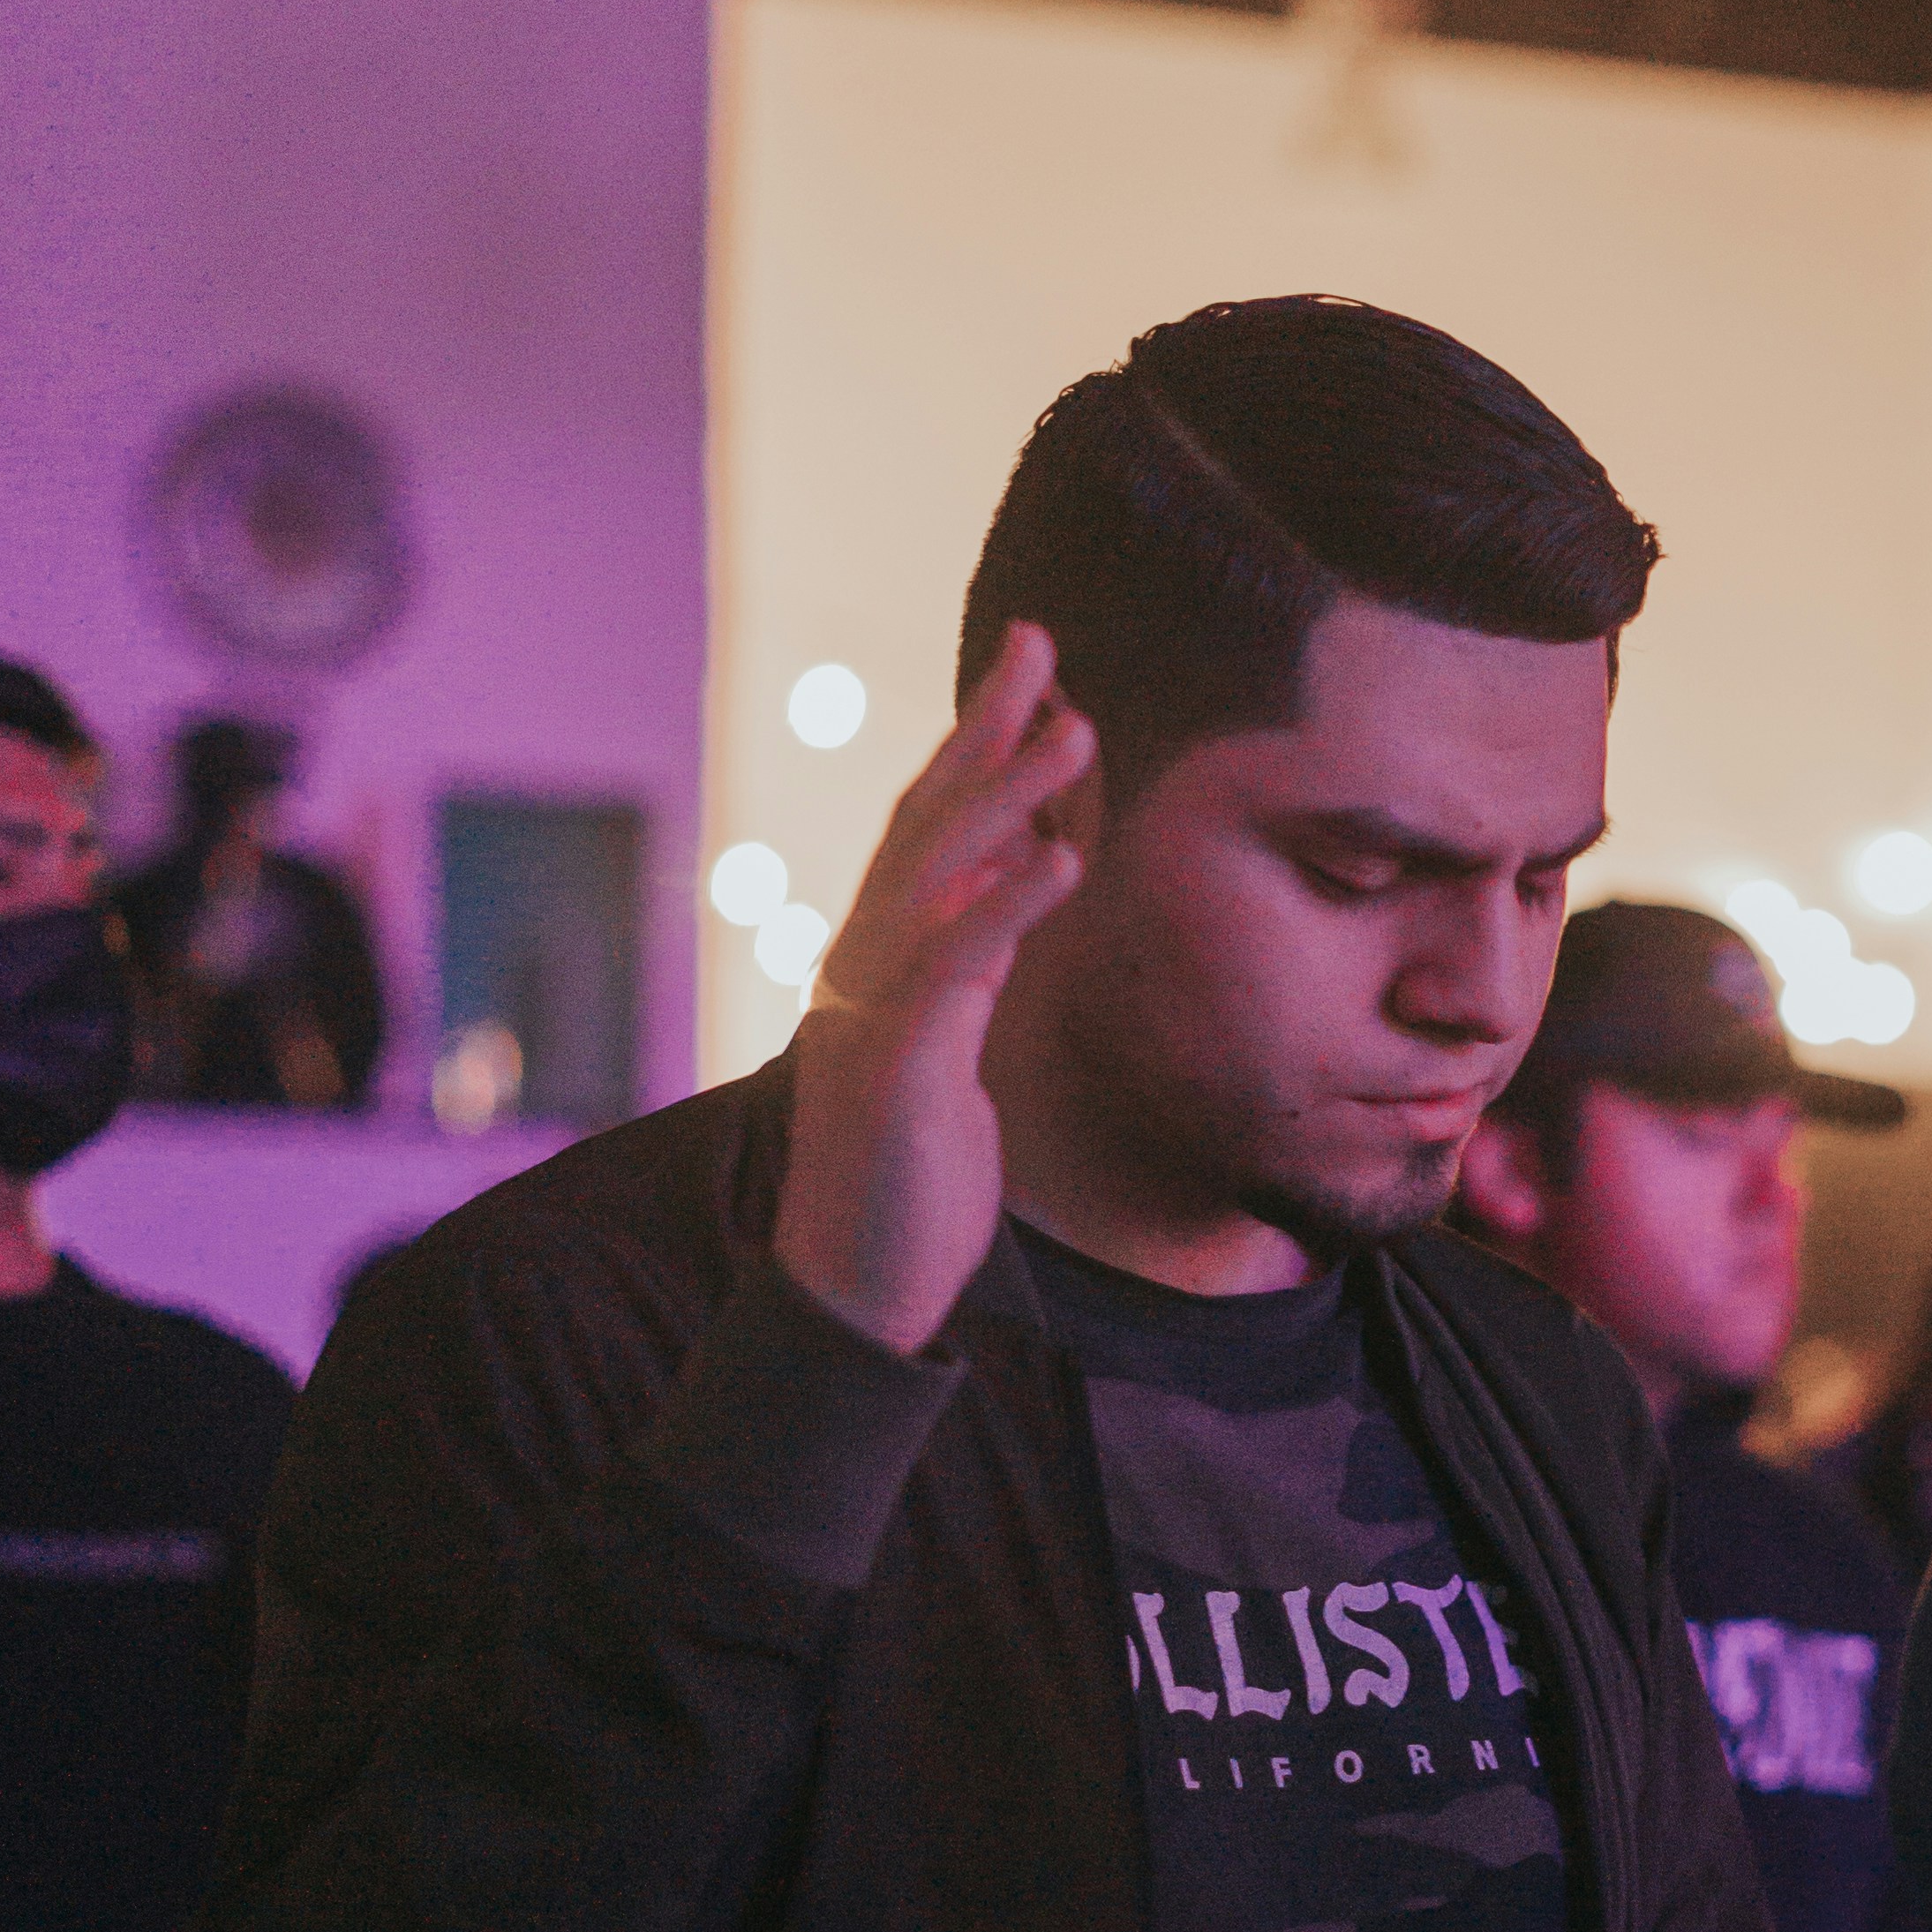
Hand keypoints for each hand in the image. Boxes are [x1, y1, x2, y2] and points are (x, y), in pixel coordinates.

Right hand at [774, 625, 1089, 1357]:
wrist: (855, 1287)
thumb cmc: (909, 1179)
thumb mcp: (950, 1047)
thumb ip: (970, 965)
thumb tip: (1010, 884)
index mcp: (877, 961)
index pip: (928, 828)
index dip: (975, 745)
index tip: (1031, 671)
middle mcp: (862, 967)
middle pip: (923, 820)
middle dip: (984, 729)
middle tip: (1042, 644)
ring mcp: (871, 1010)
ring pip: (934, 872)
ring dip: (1006, 793)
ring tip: (1077, 728)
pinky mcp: (897, 1064)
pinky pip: (957, 965)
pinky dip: (1008, 903)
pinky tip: (1064, 858)